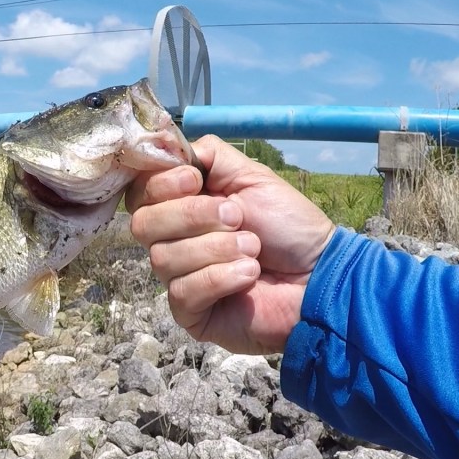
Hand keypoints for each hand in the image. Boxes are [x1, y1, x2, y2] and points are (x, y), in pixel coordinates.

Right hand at [126, 135, 335, 353]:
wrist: (319, 275)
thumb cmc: (288, 228)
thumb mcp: (251, 177)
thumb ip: (209, 156)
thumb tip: (166, 145)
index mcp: (180, 206)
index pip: (139, 193)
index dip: (160, 184)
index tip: (196, 180)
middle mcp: (171, 241)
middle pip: (142, 224)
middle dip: (193, 215)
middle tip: (237, 217)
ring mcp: (177, 278)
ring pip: (163, 258)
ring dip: (216, 248)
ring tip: (253, 250)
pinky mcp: (189, 312)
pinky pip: (182, 292)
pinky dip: (220, 278)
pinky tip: (249, 276)